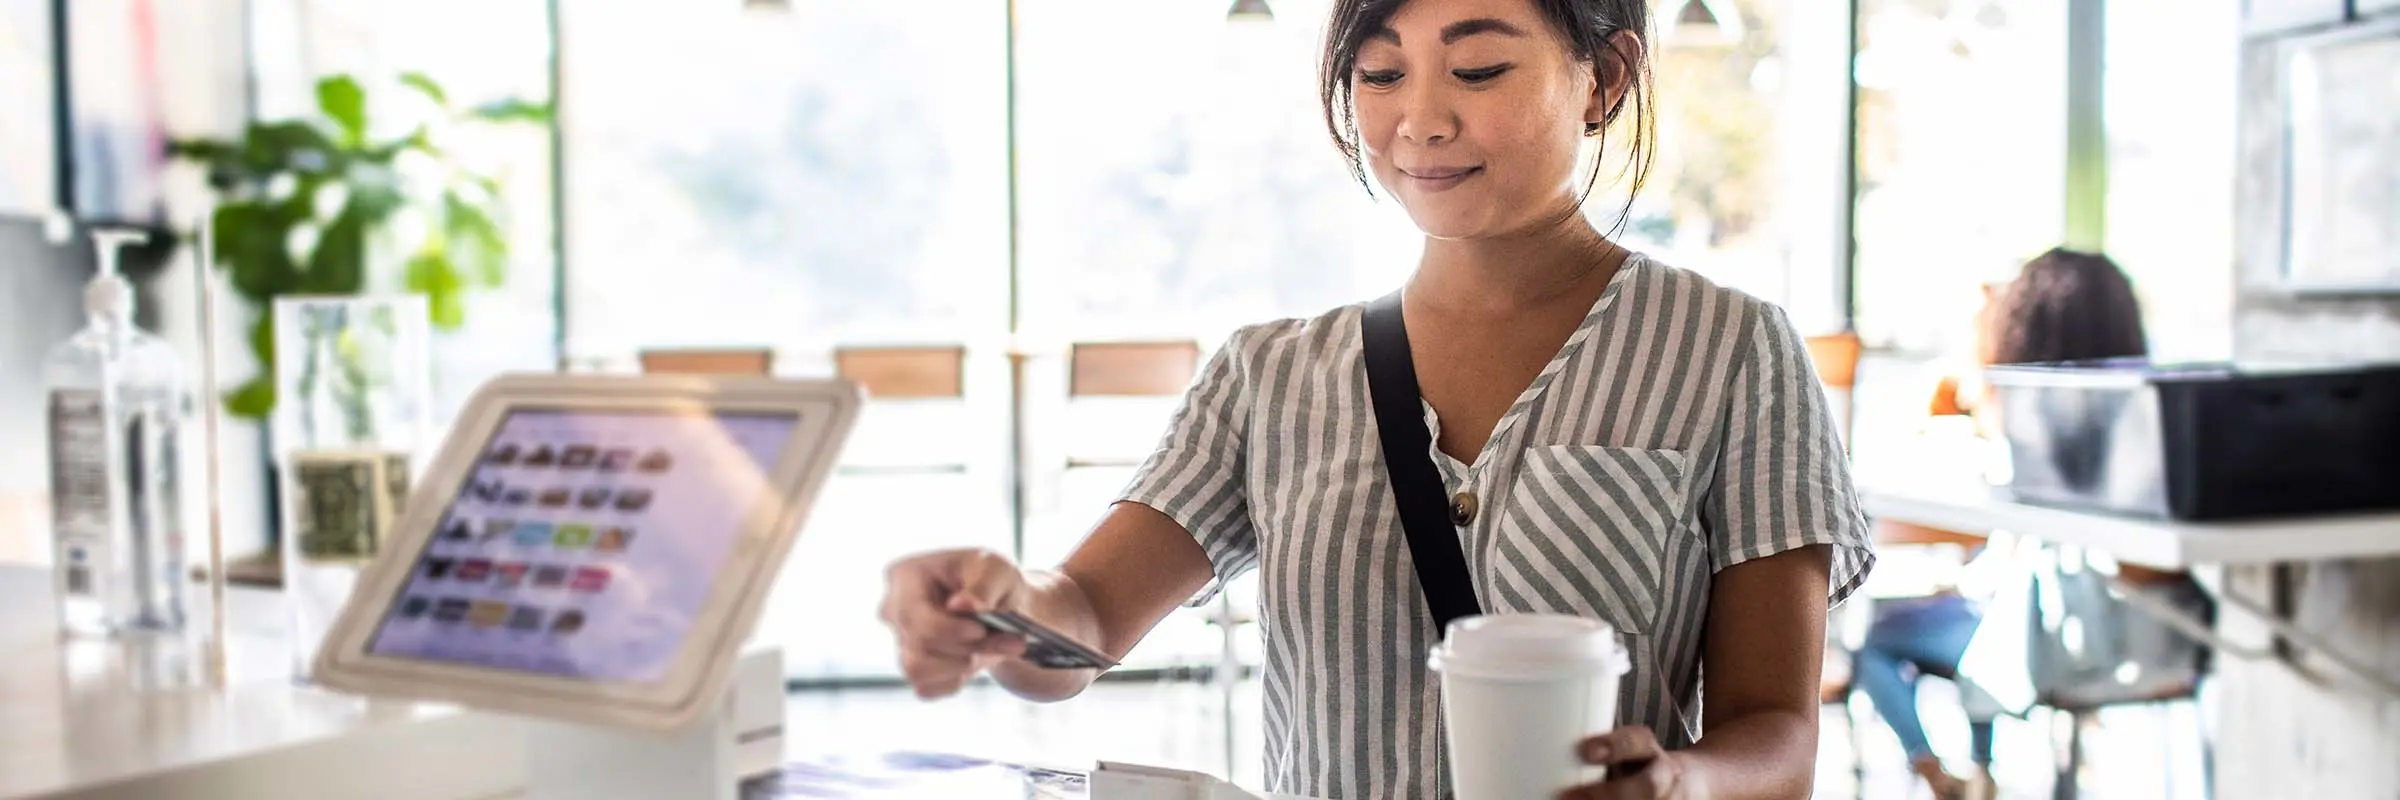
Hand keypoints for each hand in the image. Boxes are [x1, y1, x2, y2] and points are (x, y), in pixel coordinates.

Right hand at [878, 548, 1029, 698]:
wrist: (1000, 606)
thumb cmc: (992, 580)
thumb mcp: (997, 570)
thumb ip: (983, 586)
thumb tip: (963, 605)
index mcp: (904, 576)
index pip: (913, 614)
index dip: (948, 630)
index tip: (981, 630)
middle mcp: (893, 609)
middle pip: (919, 643)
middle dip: (968, 647)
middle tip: (1010, 640)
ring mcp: (899, 640)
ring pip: (917, 670)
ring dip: (962, 665)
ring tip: (991, 648)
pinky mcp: (911, 666)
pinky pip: (926, 687)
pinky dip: (955, 680)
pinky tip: (973, 660)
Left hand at [1558, 726, 1703, 799]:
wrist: (1693, 784)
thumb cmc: (1637, 763)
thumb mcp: (1625, 748)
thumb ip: (1592, 748)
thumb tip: (1522, 742)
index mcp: (1649, 752)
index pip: (1637, 742)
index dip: (1614, 746)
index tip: (1585, 750)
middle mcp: (1662, 779)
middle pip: (1646, 788)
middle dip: (1609, 795)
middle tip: (1566, 796)